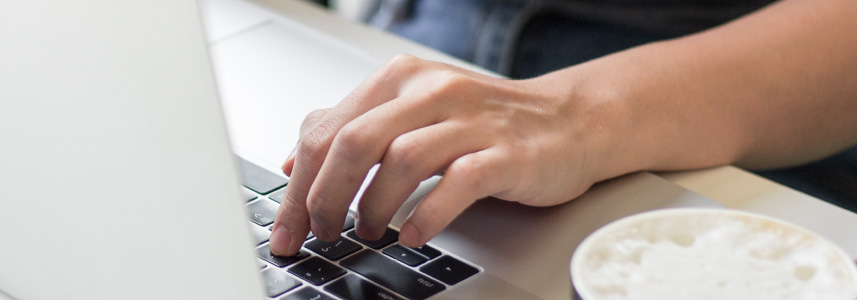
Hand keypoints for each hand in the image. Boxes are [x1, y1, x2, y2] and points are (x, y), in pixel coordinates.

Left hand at [268, 55, 630, 255]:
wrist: (568, 121)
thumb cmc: (485, 123)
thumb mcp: (410, 115)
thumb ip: (353, 130)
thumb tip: (292, 163)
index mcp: (399, 81)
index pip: (326, 131)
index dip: (297, 186)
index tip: (288, 228)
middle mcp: (431, 91)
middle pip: (353, 143)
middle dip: (324, 198)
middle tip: (322, 234)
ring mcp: (469, 120)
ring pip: (399, 160)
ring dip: (373, 207)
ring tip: (369, 232)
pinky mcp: (505, 152)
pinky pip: (456, 183)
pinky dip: (426, 214)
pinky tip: (413, 234)